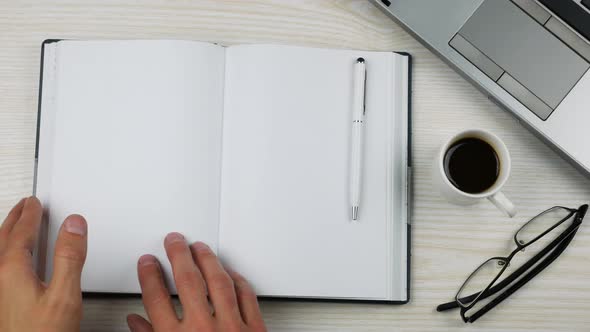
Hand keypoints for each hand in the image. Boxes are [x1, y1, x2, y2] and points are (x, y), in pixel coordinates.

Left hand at [0, 197, 87, 331]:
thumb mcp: (64, 295)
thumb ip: (70, 257)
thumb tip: (74, 225)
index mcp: (11, 272)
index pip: (21, 234)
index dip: (30, 216)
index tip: (35, 203)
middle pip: (2, 240)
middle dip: (13, 221)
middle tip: (23, 207)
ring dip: (6, 235)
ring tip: (16, 227)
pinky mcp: (0, 306)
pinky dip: (5, 255)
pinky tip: (13, 264)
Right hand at [127, 233, 266, 331]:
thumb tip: (137, 322)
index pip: (156, 298)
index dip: (149, 275)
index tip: (148, 262)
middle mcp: (203, 329)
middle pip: (188, 281)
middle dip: (179, 255)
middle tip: (174, 240)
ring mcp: (231, 328)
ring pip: (219, 283)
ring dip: (208, 260)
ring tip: (200, 247)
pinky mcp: (255, 330)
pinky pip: (246, 297)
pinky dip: (237, 281)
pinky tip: (229, 272)